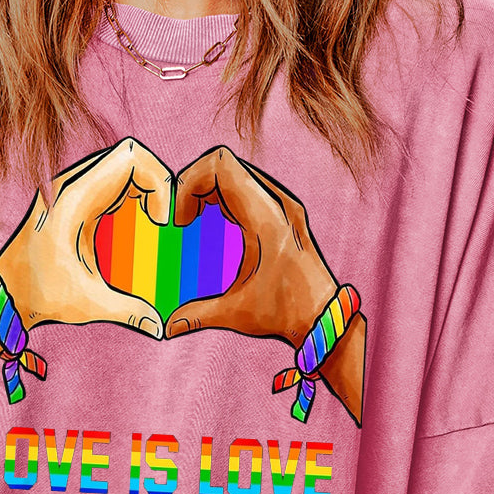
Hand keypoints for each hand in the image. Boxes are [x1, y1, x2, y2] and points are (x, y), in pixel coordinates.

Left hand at [0, 138, 172, 335]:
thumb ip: (126, 312)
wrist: (4, 291)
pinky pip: (109, 179)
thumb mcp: (85, 304)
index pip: (129, 157)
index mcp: (74, 199)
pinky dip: (130, 194)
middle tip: (161, 220)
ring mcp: (70, 187)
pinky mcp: (72, 197)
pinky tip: (132, 224)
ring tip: (152, 220)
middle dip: (156, 183)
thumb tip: (158, 327)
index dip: (157, 181)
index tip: (160, 220)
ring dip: (144, 187)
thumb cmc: (38, 293)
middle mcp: (72, 184)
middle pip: (129, 156)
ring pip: (120, 164)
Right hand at [163, 147, 365, 423]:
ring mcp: (284, 203)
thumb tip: (167, 327)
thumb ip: (198, 315)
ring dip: (209, 189)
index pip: (220, 165)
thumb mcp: (237, 315)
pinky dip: (225, 196)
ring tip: (193, 219)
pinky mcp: (286, 211)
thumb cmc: (287, 314)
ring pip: (237, 172)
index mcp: (266, 218)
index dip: (189, 181)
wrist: (325, 317)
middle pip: (225, 165)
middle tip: (181, 219)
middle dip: (194, 185)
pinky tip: (215, 224)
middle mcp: (277, 203)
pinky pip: (249, 186)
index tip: (179, 219)